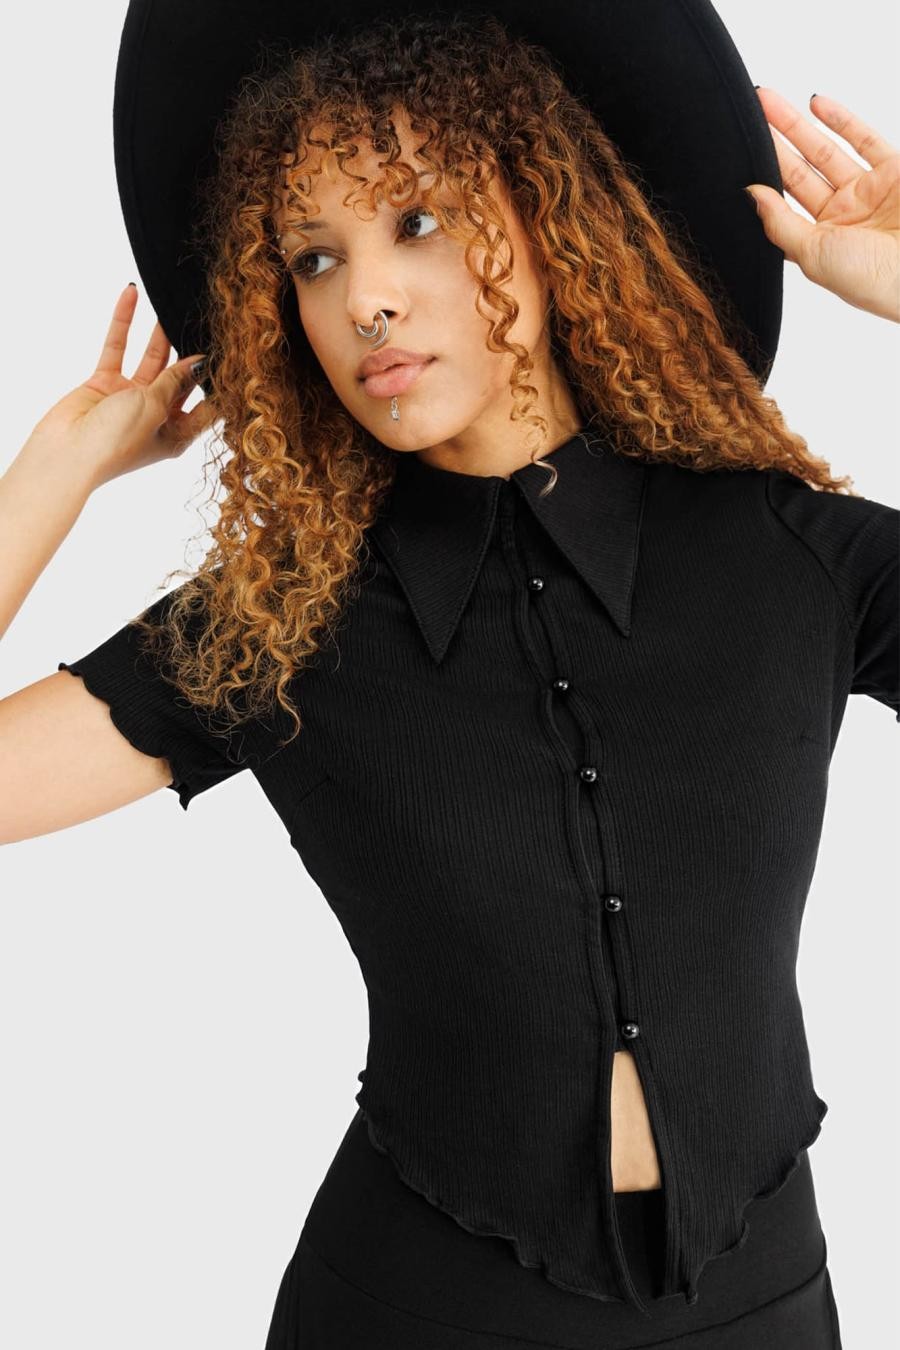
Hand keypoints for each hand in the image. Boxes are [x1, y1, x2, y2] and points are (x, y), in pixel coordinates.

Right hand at [25, 284, 213, 491]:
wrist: (66, 454)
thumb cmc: (117, 442)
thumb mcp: (156, 408)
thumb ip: (176, 381)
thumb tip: (201, 362)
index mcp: (178, 434)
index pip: (206, 406)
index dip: (218, 383)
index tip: (235, 355)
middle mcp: (157, 416)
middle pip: (180, 378)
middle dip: (191, 352)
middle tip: (205, 321)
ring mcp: (130, 399)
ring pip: (151, 359)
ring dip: (160, 333)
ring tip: (174, 304)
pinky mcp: (104, 383)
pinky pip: (117, 348)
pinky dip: (123, 322)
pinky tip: (131, 295)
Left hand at [746, 89, 899, 322]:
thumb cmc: (871, 278)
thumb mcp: (813, 255)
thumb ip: (779, 224)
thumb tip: (751, 194)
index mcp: (818, 242)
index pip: (781, 205)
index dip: (761, 179)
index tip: (736, 156)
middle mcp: (841, 216)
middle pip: (798, 173)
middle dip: (773, 144)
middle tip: (748, 115)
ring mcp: (867, 192)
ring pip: (824, 152)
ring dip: (796, 127)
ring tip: (766, 102)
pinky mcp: (893, 172)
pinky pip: (864, 139)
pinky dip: (841, 120)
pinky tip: (815, 103)